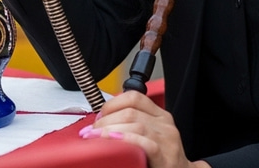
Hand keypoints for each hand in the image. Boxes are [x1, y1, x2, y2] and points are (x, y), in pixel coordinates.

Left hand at [79, 91, 208, 167]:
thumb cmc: (163, 161)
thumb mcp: (150, 138)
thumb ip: (132, 127)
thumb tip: (101, 123)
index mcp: (160, 116)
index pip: (134, 97)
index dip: (112, 103)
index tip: (98, 116)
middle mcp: (165, 124)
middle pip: (131, 110)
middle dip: (106, 119)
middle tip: (91, 132)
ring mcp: (167, 140)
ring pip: (135, 124)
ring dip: (110, 130)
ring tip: (95, 138)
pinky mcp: (166, 158)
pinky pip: (145, 144)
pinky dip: (127, 141)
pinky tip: (114, 143)